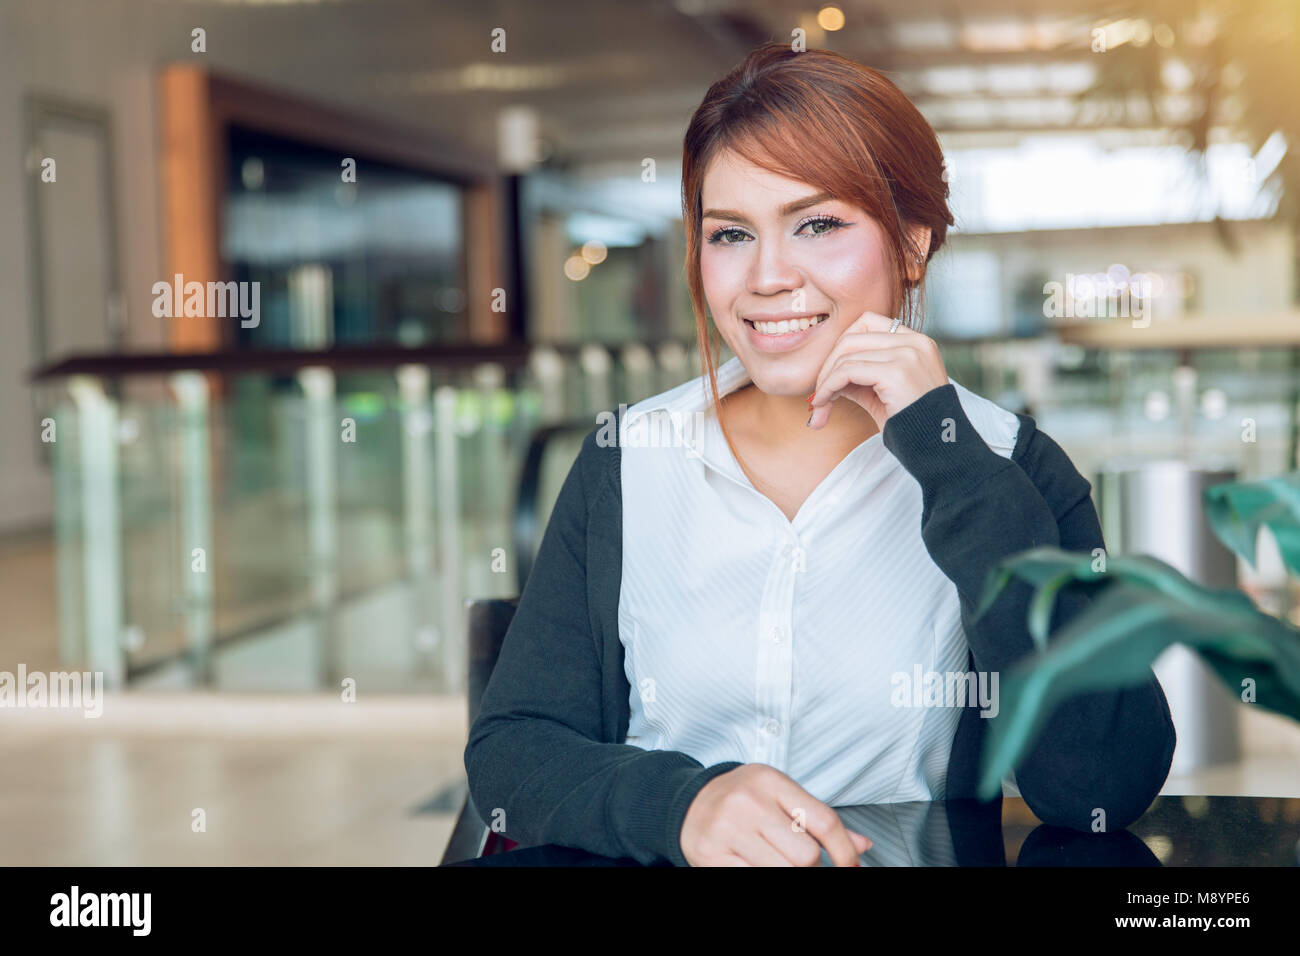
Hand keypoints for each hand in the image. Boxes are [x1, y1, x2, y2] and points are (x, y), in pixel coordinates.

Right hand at [680, 764, 872, 865]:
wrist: (689, 803)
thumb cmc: (743, 799)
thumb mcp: (781, 795)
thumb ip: (819, 819)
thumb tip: (862, 845)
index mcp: (771, 781)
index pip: (825, 821)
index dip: (846, 852)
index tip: (851, 867)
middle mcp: (749, 802)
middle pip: (806, 855)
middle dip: (811, 867)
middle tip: (800, 862)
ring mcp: (728, 830)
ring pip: (783, 872)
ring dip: (787, 873)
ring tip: (778, 861)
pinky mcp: (711, 856)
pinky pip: (753, 878)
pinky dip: (763, 875)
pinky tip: (758, 864)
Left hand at [807, 311, 948, 431]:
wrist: (936, 451)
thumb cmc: (911, 426)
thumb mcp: (883, 394)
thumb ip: (859, 377)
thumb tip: (826, 374)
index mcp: (917, 342)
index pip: (867, 323)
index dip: (842, 347)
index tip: (830, 375)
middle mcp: (915, 342)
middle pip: (852, 337)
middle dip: (827, 366)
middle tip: (818, 395)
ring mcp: (908, 354)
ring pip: (846, 355)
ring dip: (824, 381)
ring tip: (820, 406)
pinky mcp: (896, 372)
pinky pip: (846, 371)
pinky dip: (828, 387)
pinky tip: (824, 404)